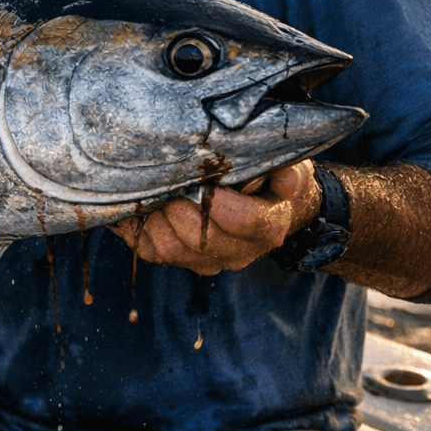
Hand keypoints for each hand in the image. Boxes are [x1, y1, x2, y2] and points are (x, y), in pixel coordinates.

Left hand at [107, 161, 320, 274]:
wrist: (267, 208)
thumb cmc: (272, 180)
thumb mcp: (292, 168)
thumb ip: (291, 173)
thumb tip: (287, 178)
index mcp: (267, 227)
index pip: (244, 221)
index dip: (220, 201)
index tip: (206, 179)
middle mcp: (238, 252)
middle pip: (199, 237)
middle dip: (178, 206)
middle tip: (167, 178)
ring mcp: (208, 261)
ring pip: (170, 248)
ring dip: (156, 217)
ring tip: (154, 189)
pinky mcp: (181, 261)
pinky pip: (151, 250)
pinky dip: (139, 226)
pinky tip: (141, 204)